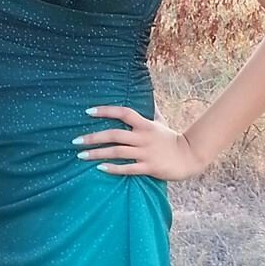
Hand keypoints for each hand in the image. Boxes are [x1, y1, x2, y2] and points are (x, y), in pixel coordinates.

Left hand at [72, 104, 200, 180]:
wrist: (189, 157)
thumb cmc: (172, 139)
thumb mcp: (161, 122)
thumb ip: (152, 111)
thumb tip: (149, 97)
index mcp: (145, 124)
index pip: (123, 112)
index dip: (106, 110)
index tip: (88, 112)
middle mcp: (143, 137)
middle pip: (114, 134)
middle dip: (93, 137)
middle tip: (75, 141)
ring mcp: (145, 153)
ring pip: (117, 152)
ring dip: (97, 153)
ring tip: (81, 155)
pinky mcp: (149, 167)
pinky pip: (127, 168)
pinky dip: (113, 168)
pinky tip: (100, 168)